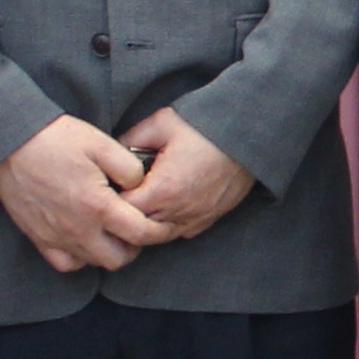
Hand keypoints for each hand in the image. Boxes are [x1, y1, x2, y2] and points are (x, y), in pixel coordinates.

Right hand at [0, 117, 168, 272]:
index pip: (140, 234)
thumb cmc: (56, 140)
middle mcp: (78, 229)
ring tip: (113, 231)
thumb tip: (142, 186)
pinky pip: (65, 264)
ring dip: (109, 252)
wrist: (8, 144)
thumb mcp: (102, 144)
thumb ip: (130, 168)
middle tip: (138, 227)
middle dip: (135, 246)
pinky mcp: (38, 238)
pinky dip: (80, 258)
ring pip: (93, 263)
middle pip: (118, 258)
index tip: (166, 226)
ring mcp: (56, 237)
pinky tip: (86, 238)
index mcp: (98, 206)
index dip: (159, 232)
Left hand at [119, 108, 252, 239]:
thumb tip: (110, 153)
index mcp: (163, 189)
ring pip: (161, 235)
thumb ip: (129, 139)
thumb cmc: (206, 126)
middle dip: (126, 216)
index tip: (107, 188)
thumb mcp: (161, 123)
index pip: (121, 211)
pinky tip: (167, 207)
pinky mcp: (212, 216)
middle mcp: (179, 210)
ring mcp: (198, 216)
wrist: (251, 131)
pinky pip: (183, 232)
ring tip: (142, 204)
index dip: (109, 200)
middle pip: (139, 229)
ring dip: (149, 223)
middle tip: (120, 197)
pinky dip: (171, 224)